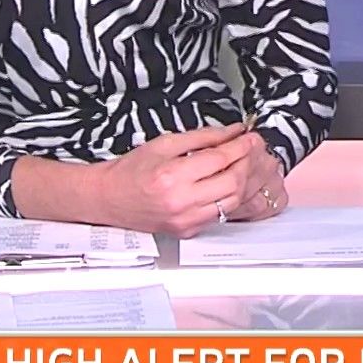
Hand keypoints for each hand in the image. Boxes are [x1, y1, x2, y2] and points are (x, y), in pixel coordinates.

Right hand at [94, 124, 280, 237]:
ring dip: (244, 182)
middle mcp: (180, 202)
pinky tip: (231, 183)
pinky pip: (220, 214)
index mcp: (171, 176)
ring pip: (232, 202)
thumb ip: (203, 137)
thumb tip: (233, 131)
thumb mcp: (165, 143)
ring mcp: (185, 220)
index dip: (240, 146)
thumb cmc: (132, 170)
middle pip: (233, 183)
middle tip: (253, 149)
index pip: (220, 160)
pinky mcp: (188, 231)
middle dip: (248, 163)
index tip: (250, 136)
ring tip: (244, 165)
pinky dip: (230, 197)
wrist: (109, 198)